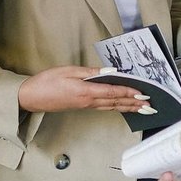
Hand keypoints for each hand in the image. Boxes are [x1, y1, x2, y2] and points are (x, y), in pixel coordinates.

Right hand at [18, 66, 154, 113]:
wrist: (30, 98)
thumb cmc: (46, 82)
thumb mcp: (68, 71)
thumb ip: (90, 72)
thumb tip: (110, 72)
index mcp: (85, 91)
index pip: (113, 92)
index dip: (129, 92)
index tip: (143, 93)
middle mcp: (88, 101)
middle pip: (116, 102)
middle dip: (134, 103)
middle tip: (150, 105)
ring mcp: (86, 106)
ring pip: (112, 107)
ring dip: (128, 107)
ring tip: (142, 109)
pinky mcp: (83, 107)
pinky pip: (104, 108)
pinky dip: (117, 107)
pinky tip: (122, 107)